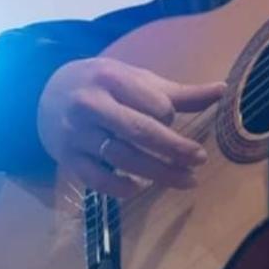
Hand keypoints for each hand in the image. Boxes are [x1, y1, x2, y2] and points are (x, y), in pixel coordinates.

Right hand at [37, 58, 225, 196]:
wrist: (46, 93)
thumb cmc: (102, 84)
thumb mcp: (136, 79)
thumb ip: (178, 92)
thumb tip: (222, 90)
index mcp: (112, 79)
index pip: (153, 103)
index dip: (170, 116)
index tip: (174, 120)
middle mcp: (91, 105)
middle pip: (140, 132)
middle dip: (174, 148)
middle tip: (200, 159)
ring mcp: (77, 134)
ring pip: (122, 157)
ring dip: (157, 172)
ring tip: (187, 180)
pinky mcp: (66, 158)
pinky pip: (94, 178)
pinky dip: (118, 186)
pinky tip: (140, 189)